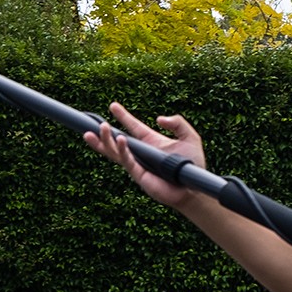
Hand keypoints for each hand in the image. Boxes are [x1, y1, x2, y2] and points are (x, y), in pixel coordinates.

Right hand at [85, 103, 205, 210]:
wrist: (193, 186)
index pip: (133, 126)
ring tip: (99, 130)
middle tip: (98, 123)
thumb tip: (158, 119)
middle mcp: (141, 152)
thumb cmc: (193, 164)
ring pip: (115, 152)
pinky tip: (120, 140)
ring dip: (105, 141)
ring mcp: (138, 164)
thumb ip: (178, 123)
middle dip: (104, 132)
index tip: (113, 105)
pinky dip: (122, 150)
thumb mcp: (190, 137)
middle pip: (116, 140)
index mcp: (151, 141)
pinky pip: (127, 160)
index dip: (123, 116)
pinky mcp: (139, 174)